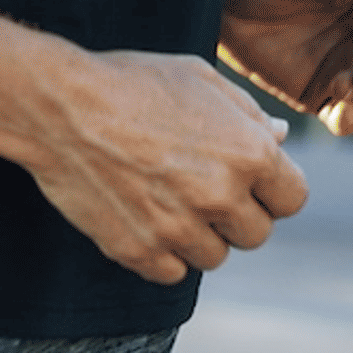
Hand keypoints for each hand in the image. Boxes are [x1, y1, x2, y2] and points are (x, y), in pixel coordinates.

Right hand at [16, 49, 310, 285]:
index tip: (248, 179)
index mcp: (248, 152)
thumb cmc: (131, 81)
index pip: (293, 199)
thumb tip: (281, 137)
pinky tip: (145, 216)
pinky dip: (164, 253)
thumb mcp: (198, 79)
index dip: (272, 188)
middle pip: (257, 234)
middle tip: (201, 186)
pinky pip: (173, 272)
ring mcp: (179, 230)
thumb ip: (246, 113)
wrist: (59, 106)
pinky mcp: (140, 252)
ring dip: (201, 236)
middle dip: (237, 214)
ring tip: (169, 198)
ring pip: (215, 257)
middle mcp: (221, 196)